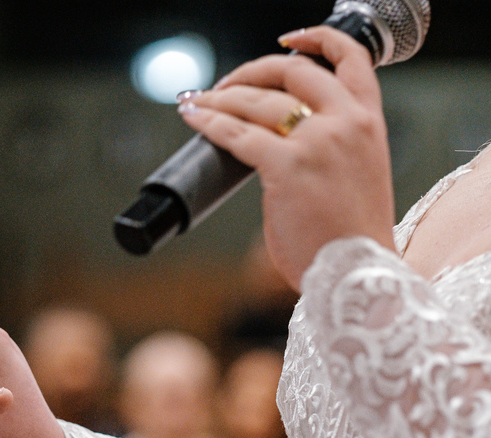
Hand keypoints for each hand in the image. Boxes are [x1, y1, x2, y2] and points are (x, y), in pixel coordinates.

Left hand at [177, 26, 396, 287]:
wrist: (357, 272)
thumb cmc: (350, 237)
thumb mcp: (356, 177)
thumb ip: (332, 148)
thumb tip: (281, 138)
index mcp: (369, 123)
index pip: (351, 60)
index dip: (317, 41)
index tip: (289, 41)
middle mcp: (347, 123)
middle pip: (291, 73)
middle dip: (249, 73)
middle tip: (223, 86)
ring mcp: (318, 142)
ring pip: (257, 102)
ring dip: (219, 98)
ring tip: (195, 103)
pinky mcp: (287, 166)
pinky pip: (236, 134)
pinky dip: (209, 122)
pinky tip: (193, 119)